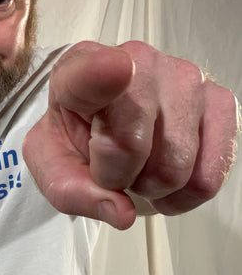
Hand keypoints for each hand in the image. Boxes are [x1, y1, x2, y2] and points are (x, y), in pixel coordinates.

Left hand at [23, 40, 238, 228]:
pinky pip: (209, 175)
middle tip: (113, 168)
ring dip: (153, 188)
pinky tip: (168, 181)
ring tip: (140, 169)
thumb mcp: (53, 170)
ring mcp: (185, 79)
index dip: (101, 74)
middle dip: (119, 177)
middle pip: (134, 145)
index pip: (90, 71)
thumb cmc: (76, 141)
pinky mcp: (220, 102)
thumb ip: (73, 192)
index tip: (114, 70)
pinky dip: (185, 195)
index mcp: (78, 73)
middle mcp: (138, 62)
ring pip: (175, 166)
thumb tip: (121, 212)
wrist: (104, 130)